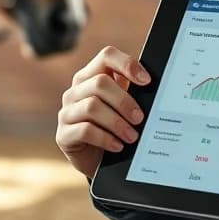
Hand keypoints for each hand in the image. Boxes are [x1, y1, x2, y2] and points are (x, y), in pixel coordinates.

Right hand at [56, 46, 149, 177]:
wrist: (99, 163)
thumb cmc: (114, 130)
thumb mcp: (124, 109)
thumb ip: (133, 93)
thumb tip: (155, 88)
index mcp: (91, 77)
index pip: (106, 56)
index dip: (127, 64)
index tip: (146, 81)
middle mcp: (75, 91)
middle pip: (100, 83)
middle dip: (124, 101)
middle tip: (140, 118)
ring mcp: (67, 112)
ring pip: (92, 106)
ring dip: (117, 122)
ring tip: (132, 136)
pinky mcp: (63, 135)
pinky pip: (85, 130)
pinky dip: (106, 138)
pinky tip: (118, 146)